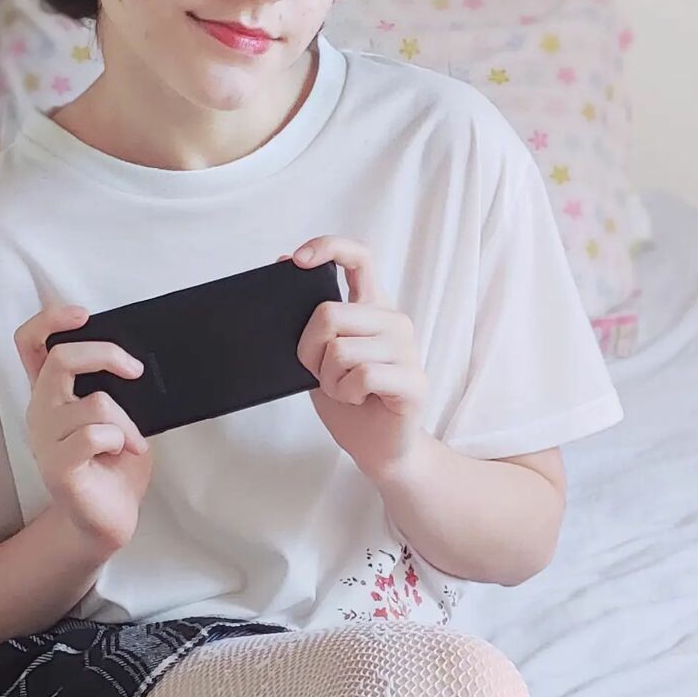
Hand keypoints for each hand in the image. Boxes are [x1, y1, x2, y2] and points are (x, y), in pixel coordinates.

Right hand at [15, 303, 152, 553]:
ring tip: (131, 442)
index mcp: (51, 394)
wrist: (109, 519)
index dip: (50, 320)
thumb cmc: (114, 464)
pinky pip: (95, 434)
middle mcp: (41, 411)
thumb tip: (133, 362)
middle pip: (60, 359)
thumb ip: (112, 387)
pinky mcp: (58, 467)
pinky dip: (120, 440)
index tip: (83, 314)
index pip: (30, 344)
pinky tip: (122, 454)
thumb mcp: (118, 415)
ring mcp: (45, 440)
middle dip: (106, 354)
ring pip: (94, 403)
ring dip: (126, 421)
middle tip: (135, 370)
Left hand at [278, 236, 426, 484]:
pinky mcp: (414, 380)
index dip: (328, 247)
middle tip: (324, 374)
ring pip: (340, 349)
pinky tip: (360, 400)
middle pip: (328, 313)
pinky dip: (348, 393)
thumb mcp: (318, 353)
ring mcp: (408, 349)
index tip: (298, 260)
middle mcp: (393, 320)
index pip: (359, 256)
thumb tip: (283, 260)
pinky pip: (363, 375)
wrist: (376, 448)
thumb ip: (309, 314)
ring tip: (346, 391)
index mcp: (372, 306)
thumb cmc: (347, 399)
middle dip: (310, 351)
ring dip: (330, 379)